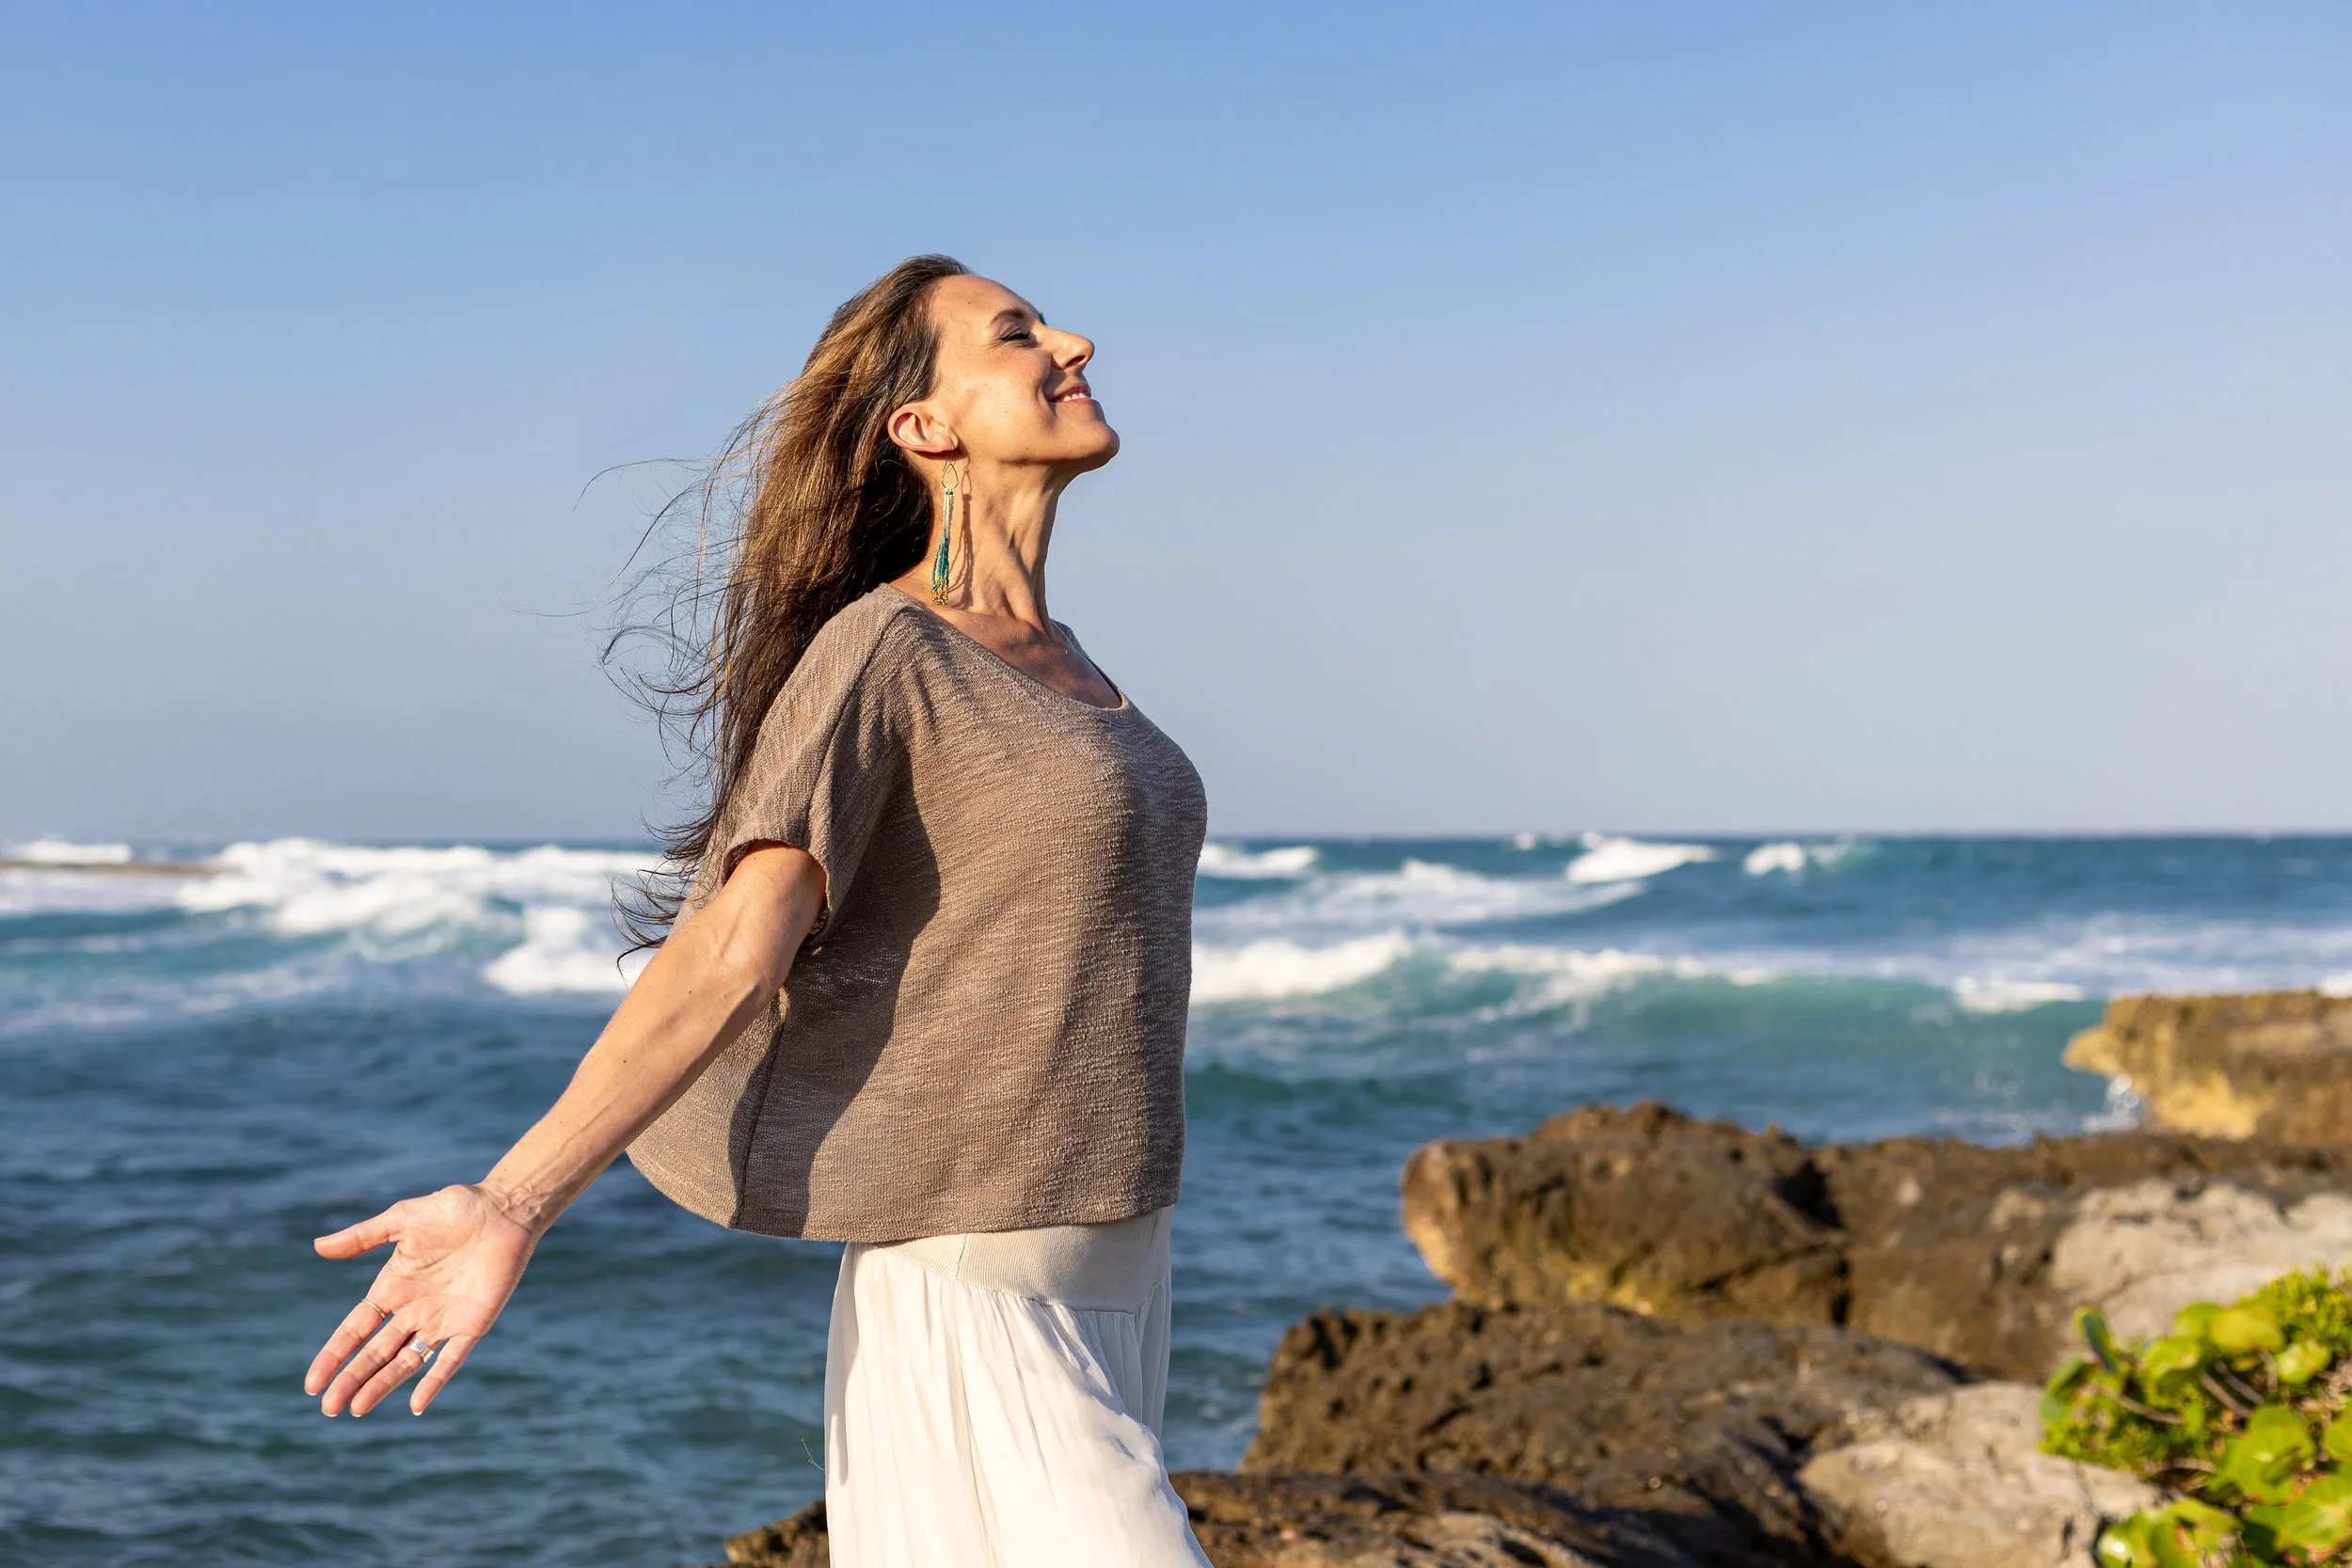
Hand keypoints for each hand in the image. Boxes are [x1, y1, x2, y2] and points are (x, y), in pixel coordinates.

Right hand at [303, 1183, 539, 1415]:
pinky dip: (434, 1381)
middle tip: (328, 1408)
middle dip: (352, 1379)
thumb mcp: (403, 1220)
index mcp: (393, 1287)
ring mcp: (442, 1320)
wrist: (503, 1209)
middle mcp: (414, 1310)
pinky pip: (450, 1358)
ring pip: (406, 1361)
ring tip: (358, 1409)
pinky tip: (417, 1404)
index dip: (334, 1355)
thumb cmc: (455, 1209)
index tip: (312, 1382)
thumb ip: (363, 1237)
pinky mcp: (472, 1324)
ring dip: (382, 1384)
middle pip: (376, 1353)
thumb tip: (317, 1246)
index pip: (356, 1330)